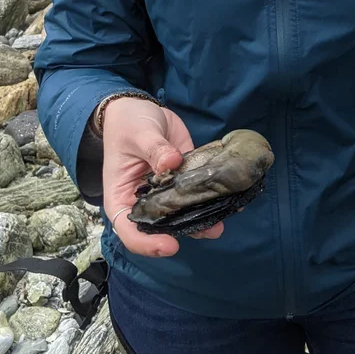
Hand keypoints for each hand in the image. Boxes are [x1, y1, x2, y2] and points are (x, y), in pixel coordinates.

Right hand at [101, 98, 223, 257]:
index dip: (148, 243)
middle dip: (186, 232)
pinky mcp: (184, 178)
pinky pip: (197, 191)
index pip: (130, 230)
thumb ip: (154, 149)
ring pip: (183, 213)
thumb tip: (172, 163)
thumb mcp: (138, 134)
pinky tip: (232, 197)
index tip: (171, 244)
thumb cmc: (127, 124)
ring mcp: (166, 191)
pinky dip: (213, 196)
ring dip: (204, 218)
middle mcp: (145, 201)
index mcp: (122, 197)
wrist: (139, 108)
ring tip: (224, 218)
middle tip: (210, 229)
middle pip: (161, 227)